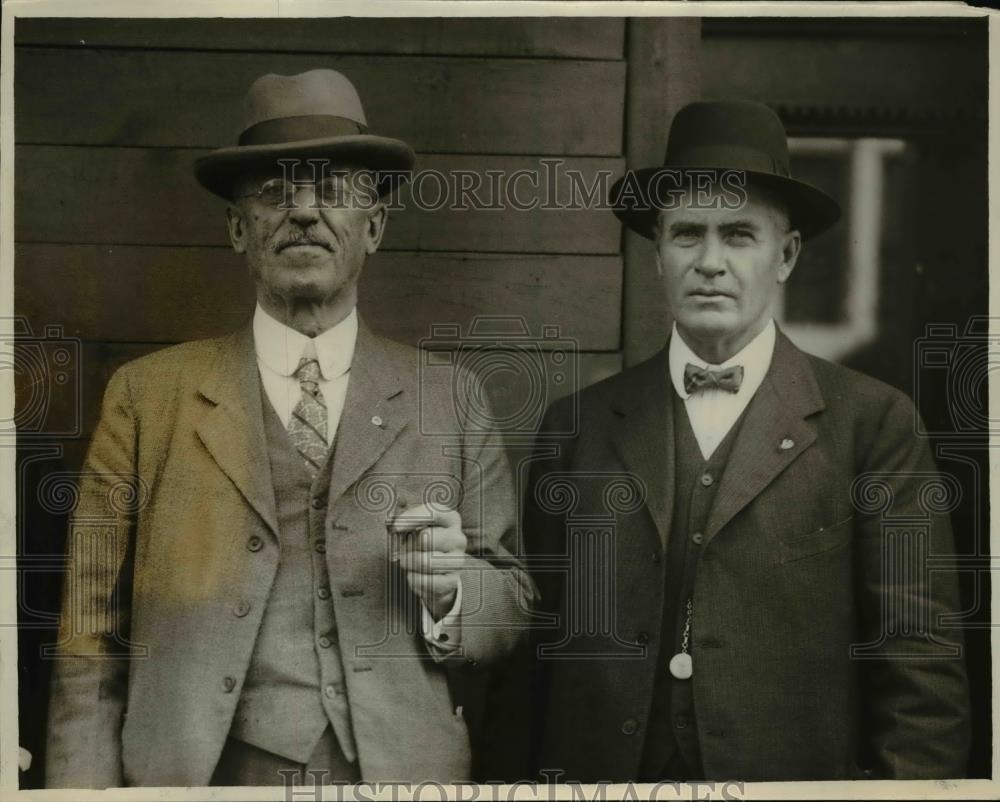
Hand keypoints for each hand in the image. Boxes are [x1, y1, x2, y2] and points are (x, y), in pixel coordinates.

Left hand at [389, 503, 466, 620]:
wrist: (438, 570)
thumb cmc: (422, 542)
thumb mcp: (416, 526)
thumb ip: (405, 521)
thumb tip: (392, 524)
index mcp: (451, 519)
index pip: (433, 512)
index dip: (412, 518)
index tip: (395, 526)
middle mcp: (458, 538)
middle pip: (426, 538)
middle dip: (408, 544)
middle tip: (403, 548)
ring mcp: (458, 560)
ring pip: (425, 561)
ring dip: (408, 562)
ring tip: (406, 561)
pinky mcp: (453, 581)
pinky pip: (427, 582)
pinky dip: (414, 579)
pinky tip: (413, 575)